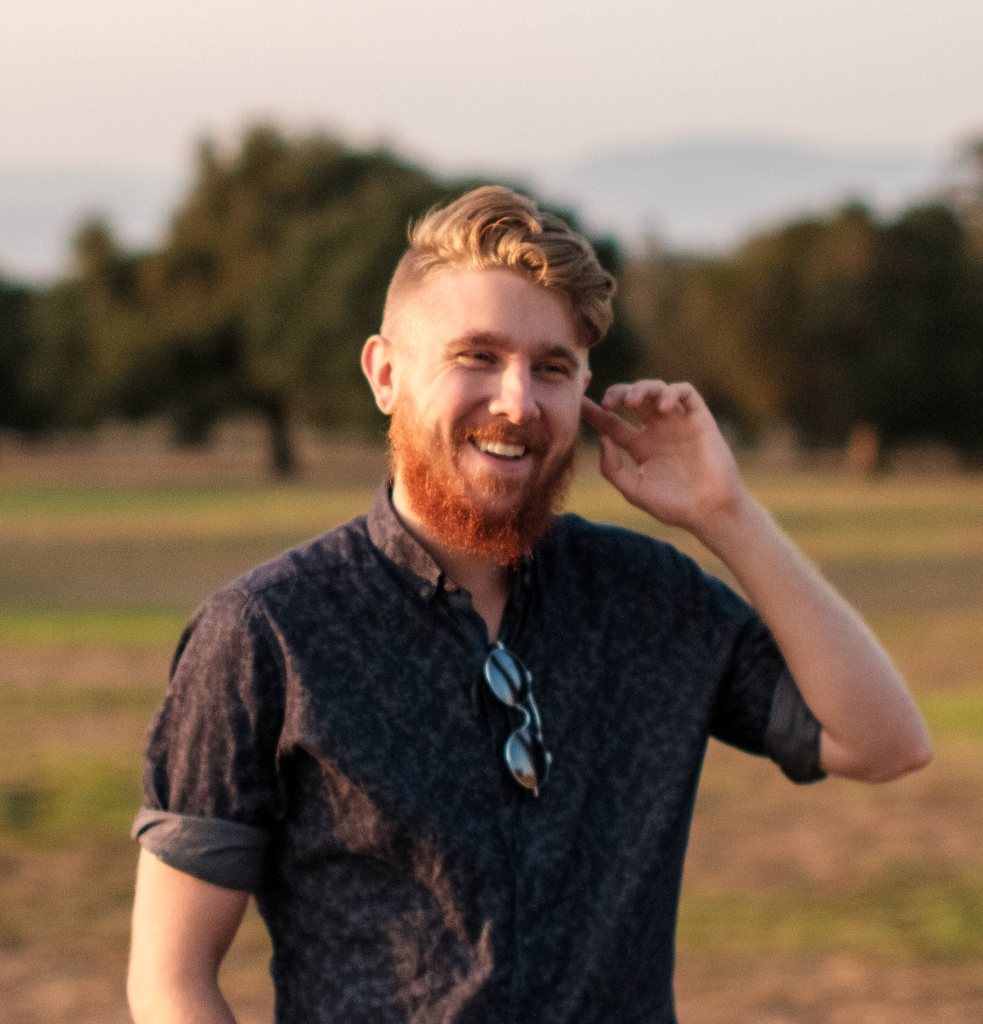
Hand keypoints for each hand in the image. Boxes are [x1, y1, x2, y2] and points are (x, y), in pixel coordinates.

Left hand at [581, 380, 747, 538]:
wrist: (709, 512)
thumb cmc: (672, 505)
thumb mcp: (633, 489)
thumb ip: (612, 466)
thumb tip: (602, 436)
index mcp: (639, 446)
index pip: (611, 422)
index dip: (594, 411)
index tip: (578, 402)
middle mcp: (657, 431)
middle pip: (633, 398)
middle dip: (618, 392)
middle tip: (609, 402)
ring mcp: (678, 423)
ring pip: (657, 389)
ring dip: (642, 388)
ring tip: (631, 402)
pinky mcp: (700, 419)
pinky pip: (686, 392)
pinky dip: (672, 392)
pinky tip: (662, 407)